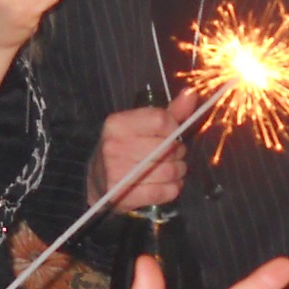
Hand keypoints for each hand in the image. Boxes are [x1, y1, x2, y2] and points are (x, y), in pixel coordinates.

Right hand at [90, 89, 200, 209]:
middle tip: (174, 156)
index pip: (161, 120)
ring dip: (178, 172)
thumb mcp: (142, 126)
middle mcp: (113, 146)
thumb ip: (169, 111)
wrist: (96, 180)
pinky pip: (164, 192)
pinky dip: (173, 189)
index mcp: (118, 124)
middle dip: (178, 153)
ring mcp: (116, 172)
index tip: (172, 135)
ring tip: (173, 170)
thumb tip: (192, 92)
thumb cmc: (125, 148)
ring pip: (168, 171)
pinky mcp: (122, 195)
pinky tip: (168, 184)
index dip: (174, 129)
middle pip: (167, 148)